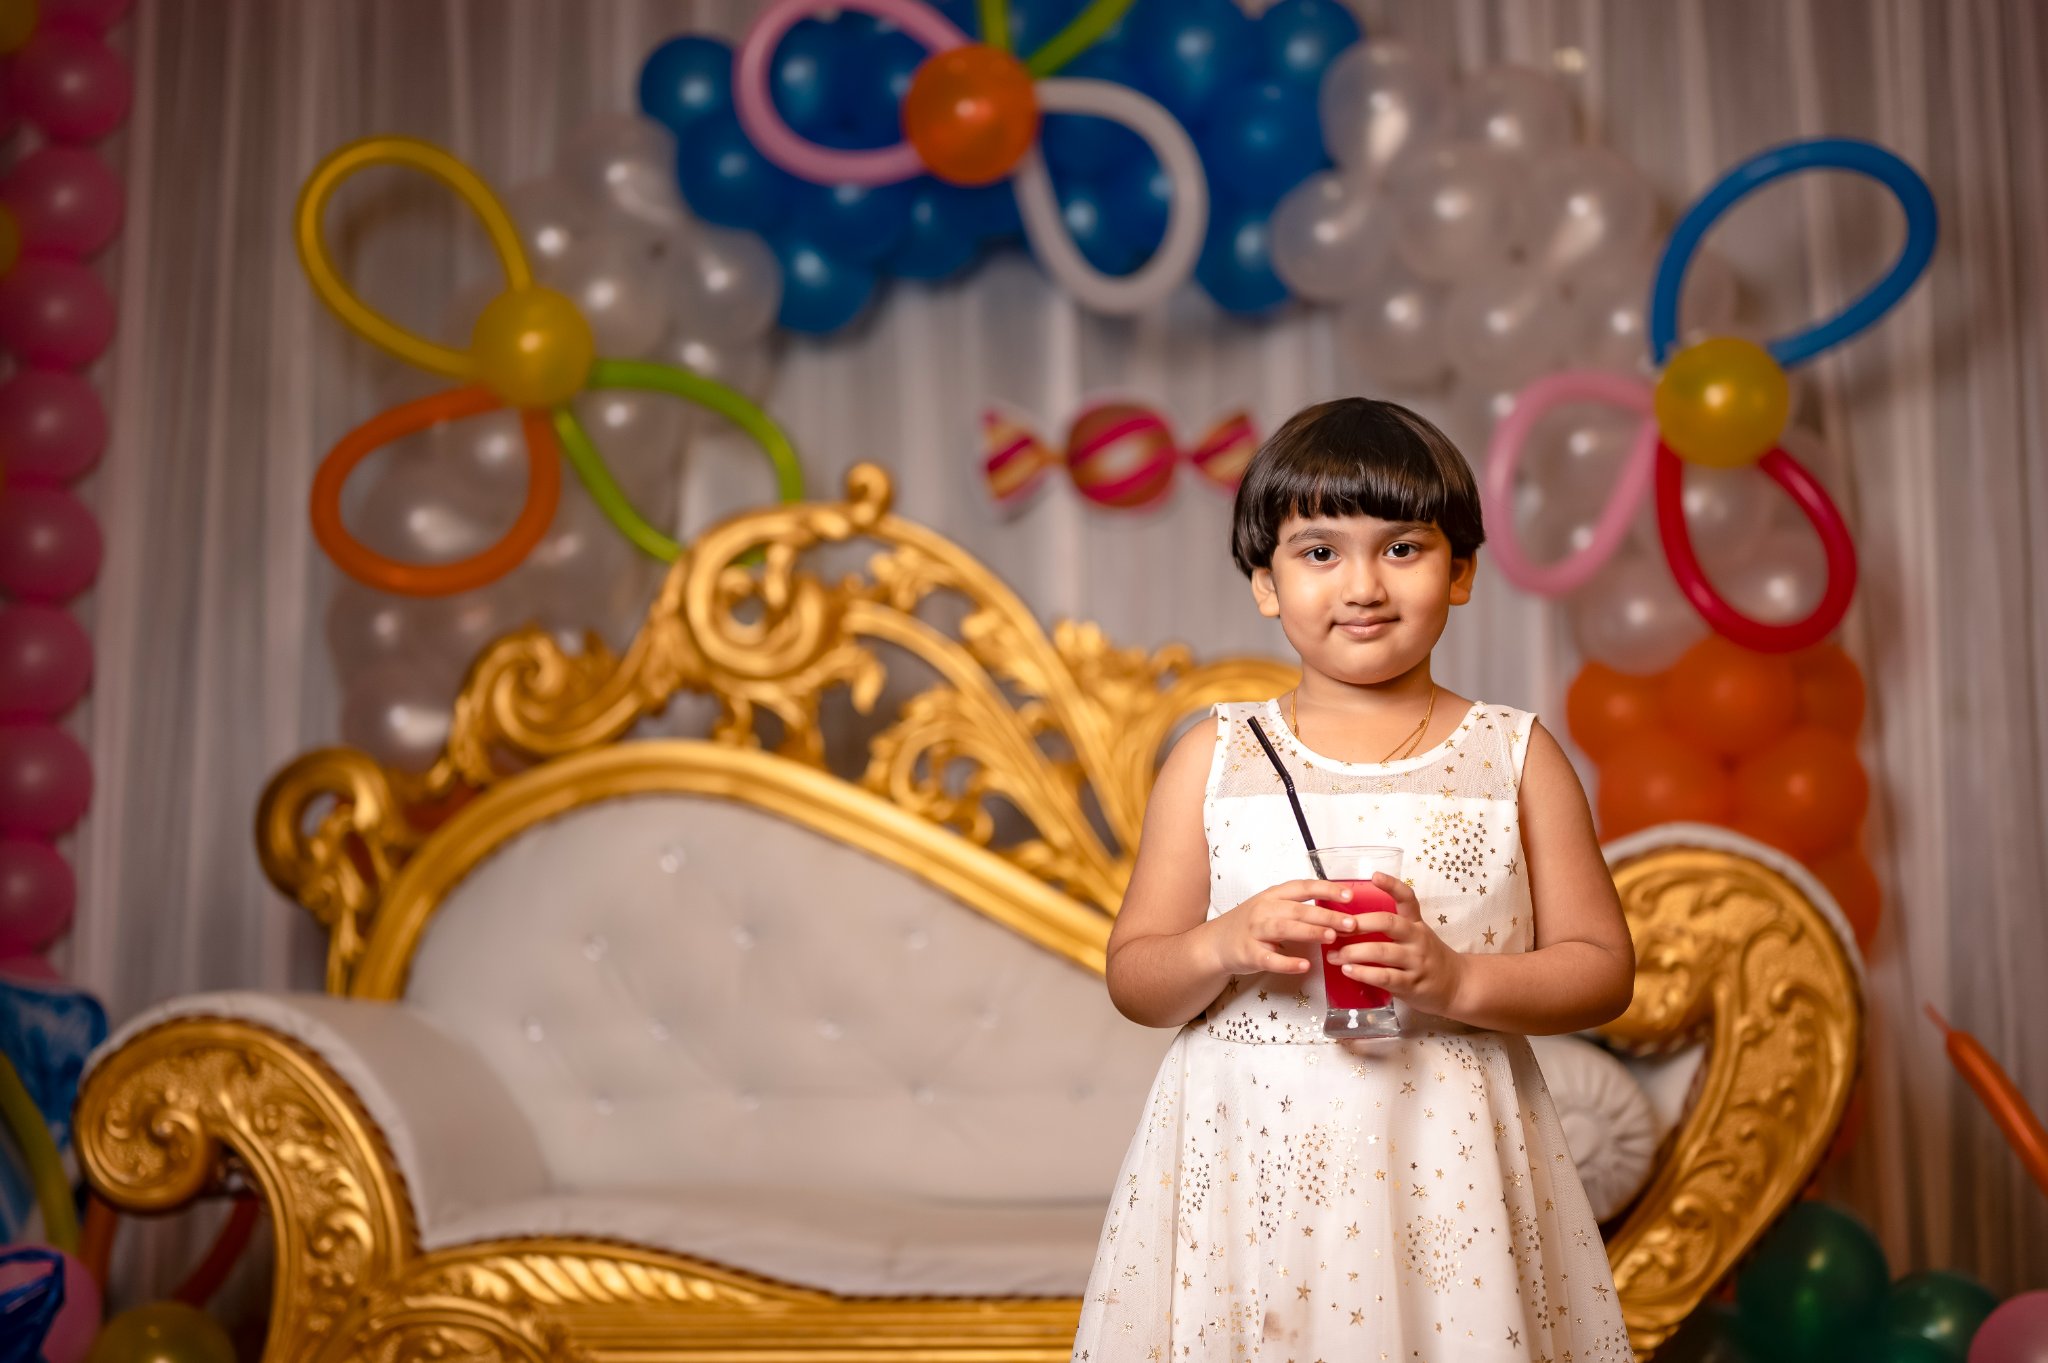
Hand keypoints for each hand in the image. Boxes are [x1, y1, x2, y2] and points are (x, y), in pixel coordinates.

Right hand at [1203, 879, 1361, 976]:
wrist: (1215, 943)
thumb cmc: (1250, 925)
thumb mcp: (1271, 907)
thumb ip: (1298, 907)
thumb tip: (1337, 910)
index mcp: (1272, 895)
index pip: (1302, 887)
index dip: (1326, 889)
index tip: (1349, 895)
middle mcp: (1263, 910)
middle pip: (1297, 909)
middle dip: (1325, 916)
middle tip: (1350, 923)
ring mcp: (1254, 931)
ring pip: (1284, 929)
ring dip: (1309, 932)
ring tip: (1331, 938)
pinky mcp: (1249, 953)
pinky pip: (1270, 958)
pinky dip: (1287, 962)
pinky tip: (1305, 965)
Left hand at [1328, 873, 1468, 1016]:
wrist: (1456, 985)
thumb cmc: (1427, 957)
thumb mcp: (1417, 935)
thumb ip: (1392, 926)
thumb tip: (1348, 919)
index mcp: (1416, 923)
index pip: (1407, 898)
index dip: (1392, 885)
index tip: (1374, 875)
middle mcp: (1417, 938)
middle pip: (1388, 923)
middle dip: (1359, 924)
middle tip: (1336, 927)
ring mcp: (1416, 961)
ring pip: (1381, 952)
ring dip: (1353, 952)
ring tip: (1334, 956)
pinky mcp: (1412, 984)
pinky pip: (1385, 977)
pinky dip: (1363, 973)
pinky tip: (1348, 971)